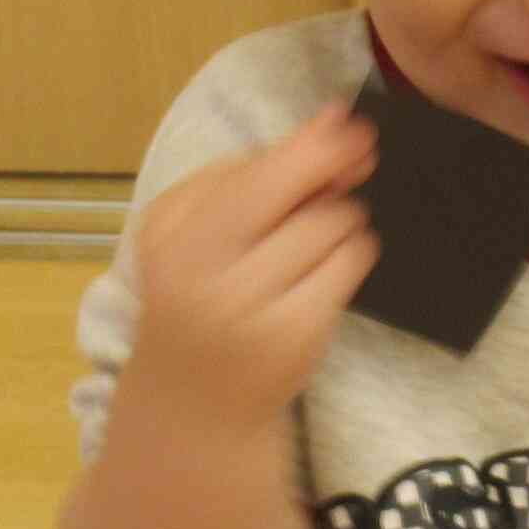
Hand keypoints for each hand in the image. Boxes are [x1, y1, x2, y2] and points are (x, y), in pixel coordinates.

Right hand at [121, 104, 377, 425]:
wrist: (194, 404)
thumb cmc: (200, 300)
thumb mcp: (198, 232)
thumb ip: (255, 175)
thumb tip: (335, 124)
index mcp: (167, 227)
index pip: (248, 166)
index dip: (309, 142)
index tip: (344, 127)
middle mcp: (196, 264)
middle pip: (286, 185)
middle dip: (335, 161)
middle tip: (361, 158)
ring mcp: (244, 304)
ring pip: (329, 221)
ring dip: (344, 218)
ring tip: (321, 239)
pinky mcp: (292, 335)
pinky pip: (349, 263)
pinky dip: (353, 254)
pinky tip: (331, 267)